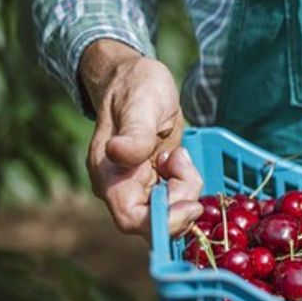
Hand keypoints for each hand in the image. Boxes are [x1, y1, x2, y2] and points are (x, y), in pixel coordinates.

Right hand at [80, 39, 202, 237]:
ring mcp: (139, 187)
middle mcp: (121, 188)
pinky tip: (179, 156)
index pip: (132, 219)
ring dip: (186, 187)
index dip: (164, 221)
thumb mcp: (141, 104)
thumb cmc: (135, 87)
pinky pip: (178, 198)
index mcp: (110, 176)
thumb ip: (134, 133)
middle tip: (184, 163)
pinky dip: (187, 182)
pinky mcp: (156, 183)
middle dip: (181, 200)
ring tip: (178, 152)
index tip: (191, 205)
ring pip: (172, 210)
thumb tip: (119, 153)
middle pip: (158, 220)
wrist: (136, 79)